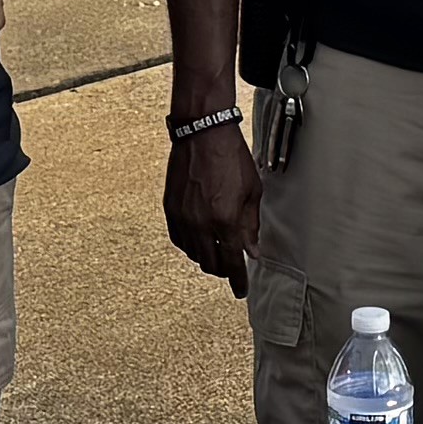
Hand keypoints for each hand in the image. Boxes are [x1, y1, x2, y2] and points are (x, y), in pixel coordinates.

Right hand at [160, 113, 261, 285]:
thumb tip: (252, 251)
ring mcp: (182, 217)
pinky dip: (190, 245)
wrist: (202, 133)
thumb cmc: (232, 158)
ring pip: (194, 254)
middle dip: (224, 271)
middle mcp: (201, 223)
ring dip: (208, 258)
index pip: (233, 262)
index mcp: (225, 220)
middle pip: (211, 264)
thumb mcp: (252, 191)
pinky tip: (200, 240)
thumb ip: (251, 226)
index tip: (241, 290)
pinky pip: (179, 240)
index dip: (238, 281)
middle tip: (233, 268)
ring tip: (219, 251)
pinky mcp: (170, 209)